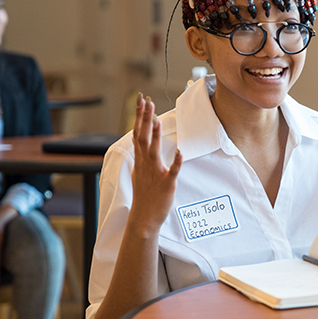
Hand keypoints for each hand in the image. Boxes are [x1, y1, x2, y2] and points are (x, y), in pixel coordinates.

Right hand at [128, 95, 182, 236]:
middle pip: (142, 137)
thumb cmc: (144, 194)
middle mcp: (145, 164)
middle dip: (144, 119)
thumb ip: (141, 156)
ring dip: (155, 136)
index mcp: (140, 160)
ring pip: (153, 152)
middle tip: (146, 101)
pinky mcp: (166, 184)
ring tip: (156, 121)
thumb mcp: (139, 172)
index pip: (137, 133)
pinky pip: (172, 172)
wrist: (144, 218)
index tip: (141, 100)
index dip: (139, 116)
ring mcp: (155, 174)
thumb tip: (140, 143)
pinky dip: (176, 163)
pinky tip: (180, 153)